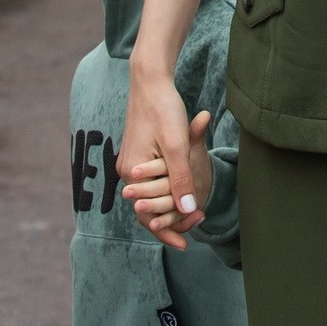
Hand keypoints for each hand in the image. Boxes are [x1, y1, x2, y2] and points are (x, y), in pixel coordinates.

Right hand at [123, 109, 214, 250]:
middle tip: (200, 223)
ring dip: (172, 205)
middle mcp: (126, 172)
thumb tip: (188, 211)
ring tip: (196, 213)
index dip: (168, 229)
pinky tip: (184, 192)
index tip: (187, 243)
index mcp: (132, 173)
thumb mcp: (177, 146)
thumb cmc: (163, 110)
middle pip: (148, 208)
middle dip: (172, 220)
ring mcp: (131, 164)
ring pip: (152, 195)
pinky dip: (168, 190)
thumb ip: (180, 179)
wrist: (150, 81)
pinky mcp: (139, 156)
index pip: (147, 214)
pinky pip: (152, 182)